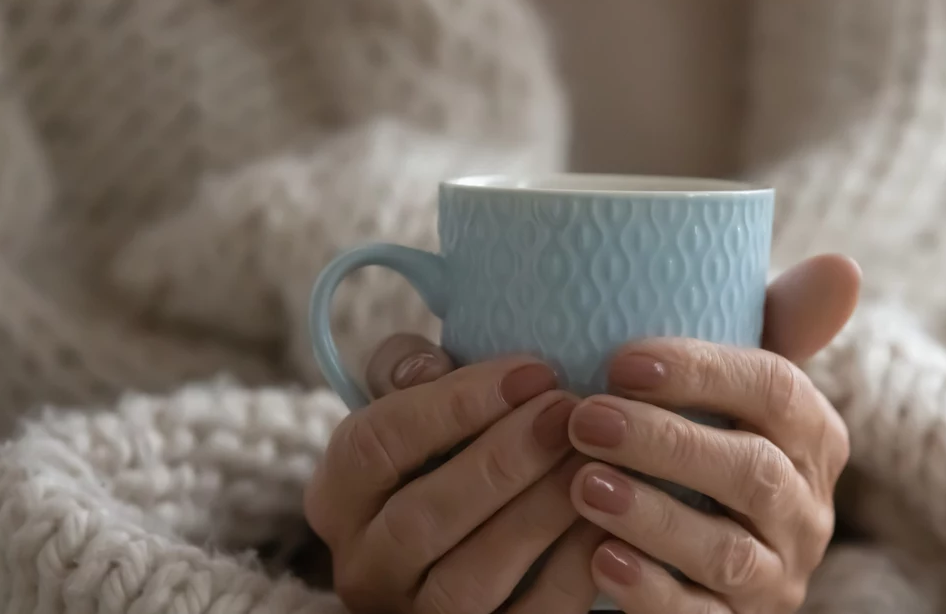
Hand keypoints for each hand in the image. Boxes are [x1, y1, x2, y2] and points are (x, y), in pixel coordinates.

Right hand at [304, 335, 602, 613]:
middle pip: (420, 518)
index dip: (455, 402)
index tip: (534, 370)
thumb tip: (428, 364)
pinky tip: (607, 524)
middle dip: (502, 460)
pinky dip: (570, 572)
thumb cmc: (453, 455)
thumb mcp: (420, 409)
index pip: (374, 445)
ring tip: (592, 463)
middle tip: (569, 412)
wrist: (489, 547)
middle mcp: (364, 568)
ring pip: (468, 580)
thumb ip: (412, 373)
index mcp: (339, 498)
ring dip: (536, 515)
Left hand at [566, 254, 860, 612]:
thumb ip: (778, 324)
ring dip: (653, 515)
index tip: (623, 359)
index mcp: (810, 433)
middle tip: (584, 419)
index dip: (703, 372)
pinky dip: (651, 591)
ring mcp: (774, 574)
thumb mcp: (736, 384)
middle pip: (750, 472)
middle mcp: (805, 508)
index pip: (776, 391)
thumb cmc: (708, 437)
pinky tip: (598, 559)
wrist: (697, 548)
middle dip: (665, 443)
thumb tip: (843, 265)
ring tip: (581, 485)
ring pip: (727, 551)